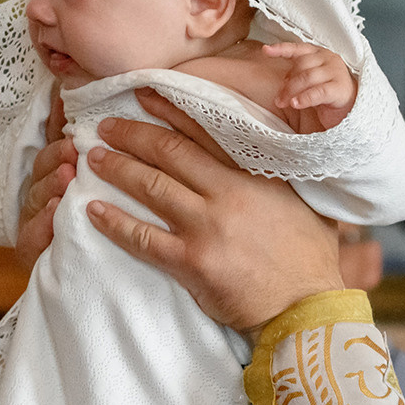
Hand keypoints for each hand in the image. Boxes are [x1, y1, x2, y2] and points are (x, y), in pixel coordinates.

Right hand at [16, 89, 73, 268]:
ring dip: (50, 185)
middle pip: (42, 168)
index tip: (65, 101)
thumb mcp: (90, 175)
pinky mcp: (31, 250)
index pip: (52, 141)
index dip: (57, 121)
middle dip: (56, 156)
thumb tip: (79, 89)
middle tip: (72, 148)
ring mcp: (34, 221)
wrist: (84, 274)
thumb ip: (78, 137)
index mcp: (54, 172)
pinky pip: (32, 237)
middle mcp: (40, 192)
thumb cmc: (96, 220)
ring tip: (66, 177)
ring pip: (37, 198)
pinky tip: (55, 211)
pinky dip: (43, 223)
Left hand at [81, 90, 341, 330]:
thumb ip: (281, 176)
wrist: (308, 308)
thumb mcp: (306, 202)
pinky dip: (115, 222)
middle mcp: (228, 195)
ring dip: (118, 169)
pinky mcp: (192, 263)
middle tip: (106, 126)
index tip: (144, 96)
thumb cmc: (311, 257)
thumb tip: (271, 153)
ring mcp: (207, 228)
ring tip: (94, 157)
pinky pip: (143, 238)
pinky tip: (93, 210)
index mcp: (254, 176)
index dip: (169, 111)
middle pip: (169, 153)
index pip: (204, 132)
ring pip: (151, 187)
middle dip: (132, 135)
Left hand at [260, 41, 357, 133]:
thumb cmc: (328, 94)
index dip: (281, 48)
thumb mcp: (311, 81)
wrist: (351, 110)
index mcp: (319, 53)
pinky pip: (318, 91)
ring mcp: (336, 72)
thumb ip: (298, 74)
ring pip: (308, 77)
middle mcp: (329, 59)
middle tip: (279, 99)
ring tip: (285, 103)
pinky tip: (296, 104)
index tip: (266, 51)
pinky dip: (305, 98)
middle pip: (301, 65)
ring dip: (292, 91)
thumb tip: (281, 80)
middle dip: (287, 83)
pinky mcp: (341, 88)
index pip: (298, 48)